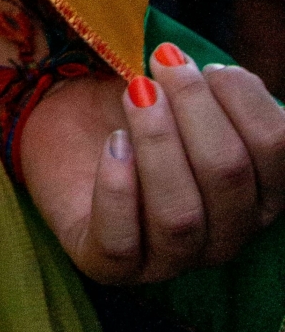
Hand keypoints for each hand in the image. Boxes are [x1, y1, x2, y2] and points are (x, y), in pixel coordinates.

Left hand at [17, 41, 284, 283]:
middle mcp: (226, 234)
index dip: (246, 100)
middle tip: (163, 66)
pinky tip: (113, 143)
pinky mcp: (111, 265)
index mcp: (259, 192)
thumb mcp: (185, 92)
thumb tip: (223, 76)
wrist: (67, 124)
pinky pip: (120, 243)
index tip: (209, 67)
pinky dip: (116, 189)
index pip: (277, 149)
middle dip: (195, 108)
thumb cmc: (138, 109)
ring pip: (179, 216)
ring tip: (136, 94)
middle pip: (229, 176)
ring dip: (158, 143)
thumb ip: (218, 89)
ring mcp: (171, 258)